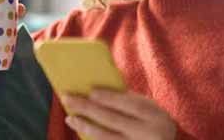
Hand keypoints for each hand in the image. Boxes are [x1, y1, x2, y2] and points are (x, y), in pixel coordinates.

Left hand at [62, 90, 176, 139]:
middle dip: (88, 109)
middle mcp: (148, 134)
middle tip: (69, 99)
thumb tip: (97, 89)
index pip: (130, 105)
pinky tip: (81, 130)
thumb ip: (129, 100)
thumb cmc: (153, 122)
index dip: (110, 98)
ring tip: (70, 117)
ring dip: (85, 126)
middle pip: (113, 120)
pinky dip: (91, 138)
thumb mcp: (150, 109)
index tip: (90, 91)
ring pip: (106, 137)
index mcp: (155, 116)